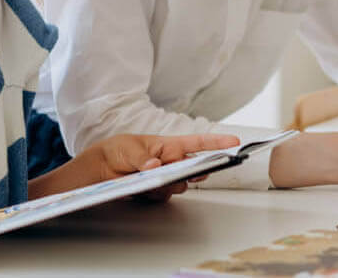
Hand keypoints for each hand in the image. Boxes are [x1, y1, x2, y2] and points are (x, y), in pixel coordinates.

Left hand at [88, 133, 239, 201]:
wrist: (102, 168)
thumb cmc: (119, 150)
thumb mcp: (130, 149)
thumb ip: (143, 158)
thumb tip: (155, 165)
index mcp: (169, 145)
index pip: (197, 143)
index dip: (217, 142)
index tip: (234, 142)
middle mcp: (171, 161)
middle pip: (194, 167)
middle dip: (198, 170)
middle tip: (200, 170)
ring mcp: (166, 177)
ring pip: (181, 184)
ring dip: (173, 183)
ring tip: (157, 178)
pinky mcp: (158, 190)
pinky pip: (166, 195)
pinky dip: (158, 192)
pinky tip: (145, 187)